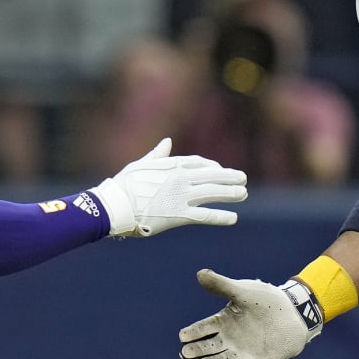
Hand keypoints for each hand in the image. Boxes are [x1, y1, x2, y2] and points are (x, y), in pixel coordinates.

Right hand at [90, 138, 246, 236]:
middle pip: (212, 175)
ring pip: (213, 192)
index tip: (221, 170)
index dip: (213, 166)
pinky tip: (233, 217)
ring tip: (243, 194)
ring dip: (230, 193)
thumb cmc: (124, 185)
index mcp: (171, 165)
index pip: (199, 162)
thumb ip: (157, 154)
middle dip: (229, 176)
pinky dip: (221, 216)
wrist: (116, 205)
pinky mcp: (179, 215)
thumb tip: (168, 141)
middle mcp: (180, 178)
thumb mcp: (141, 165)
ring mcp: (181, 196)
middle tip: (243, 178)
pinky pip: (205, 215)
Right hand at [178, 269, 321, 358]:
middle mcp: (229, 339)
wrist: (294, 312)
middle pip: (208, 348)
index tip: (182, 336)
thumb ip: (222, 285)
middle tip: (185, 353)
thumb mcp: (243, 291)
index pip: (202, 329)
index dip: (192, 333)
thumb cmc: (266, 300)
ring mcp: (243, 352)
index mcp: (223, 322)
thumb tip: (200, 274)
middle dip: (196, 351)